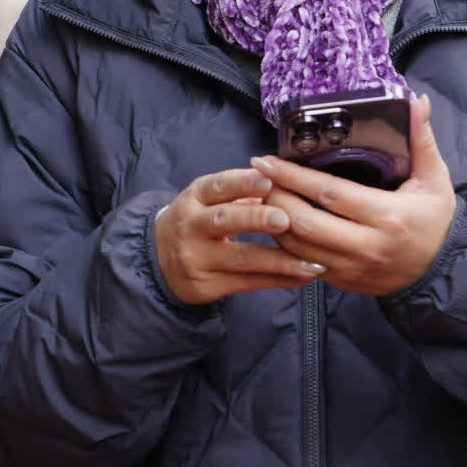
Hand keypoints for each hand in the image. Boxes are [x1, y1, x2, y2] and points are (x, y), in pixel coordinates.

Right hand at [155, 169, 326, 305]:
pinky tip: (302, 276)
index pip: (217, 187)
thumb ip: (239, 192)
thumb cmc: (196, 222)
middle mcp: (190, 227)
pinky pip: (246, 283)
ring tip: (310, 261)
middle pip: (224, 221)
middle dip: (256, 219)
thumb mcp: (206, 200)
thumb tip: (281, 180)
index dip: (242, 183)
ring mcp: (195, 259)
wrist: (157, 260)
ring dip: (279, 260)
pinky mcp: (204, 286)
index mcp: (194, 198)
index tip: (268, 181)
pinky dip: (277, 280)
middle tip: (285, 219)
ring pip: (241, 258)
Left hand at [254, 96, 458, 296]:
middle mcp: (367, 245)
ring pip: (299, 247)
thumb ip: (422, 139)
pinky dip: (284, 244)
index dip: (294, 177)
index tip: (267, 161)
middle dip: (275, 198)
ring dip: (273, 221)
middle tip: (255, 176)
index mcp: (388, 216)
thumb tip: (415, 101)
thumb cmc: (435, 221)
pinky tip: (274, 222)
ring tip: (258, 196)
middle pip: (306, 222)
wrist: (442, 271)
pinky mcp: (343, 281)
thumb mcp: (435, 179)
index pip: (330, 193)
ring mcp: (353, 267)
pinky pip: (303, 263)